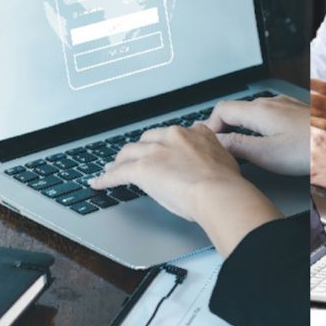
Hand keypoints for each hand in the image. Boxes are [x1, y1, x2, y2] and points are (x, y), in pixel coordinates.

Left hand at [88, 125, 279, 254]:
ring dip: (119, 162)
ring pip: (129, 153)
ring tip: (113, 169)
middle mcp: (173, 137)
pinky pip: (117, 173)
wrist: (219, 192)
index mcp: (196, 133)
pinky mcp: (140, 169)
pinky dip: (106, 179)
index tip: (162, 150)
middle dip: (139, 150)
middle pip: (147, 140)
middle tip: (135, 159)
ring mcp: (155, 151)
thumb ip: (214, 156)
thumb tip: (213, 165)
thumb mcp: (226, 160)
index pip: (173, 135)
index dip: (165, 144)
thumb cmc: (226, 183)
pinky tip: (99, 183)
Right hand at [202, 94, 308, 176]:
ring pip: (255, 112)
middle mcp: (273, 102)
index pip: (221, 110)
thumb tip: (215, 141)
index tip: (208, 142)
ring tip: (240, 144)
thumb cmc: (312, 150)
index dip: (210, 126)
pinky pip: (271, 114)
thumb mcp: (267, 153)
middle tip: (220, 146)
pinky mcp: (299, 112)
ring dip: (243, 126)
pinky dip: (260, 125)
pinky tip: (266, 138)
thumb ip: (237, 145)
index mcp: (260, 111)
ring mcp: (288, 105)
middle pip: (237, 110)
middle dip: (225, 126)